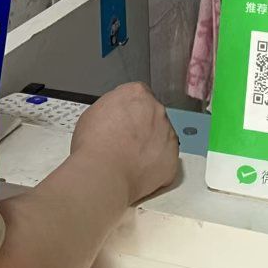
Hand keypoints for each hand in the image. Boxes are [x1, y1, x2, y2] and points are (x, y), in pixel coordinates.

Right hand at [71, 82, 179, 203]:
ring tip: (130, 159)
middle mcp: (156, 111)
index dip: (130, 110)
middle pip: (153, 115)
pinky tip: (138, 170)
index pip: (139, 95)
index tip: (124, 120)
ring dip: (151, 145)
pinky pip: (166, 158)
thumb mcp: (94, 113)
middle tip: (126, 141)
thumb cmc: (94, 145)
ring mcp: (168, 134)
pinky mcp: (173, 158)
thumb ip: (113, 108)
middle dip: (143, 126)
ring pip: (162, 136)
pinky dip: (156, 164)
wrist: (104, 173)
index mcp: (137, 95)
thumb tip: (114, 116)